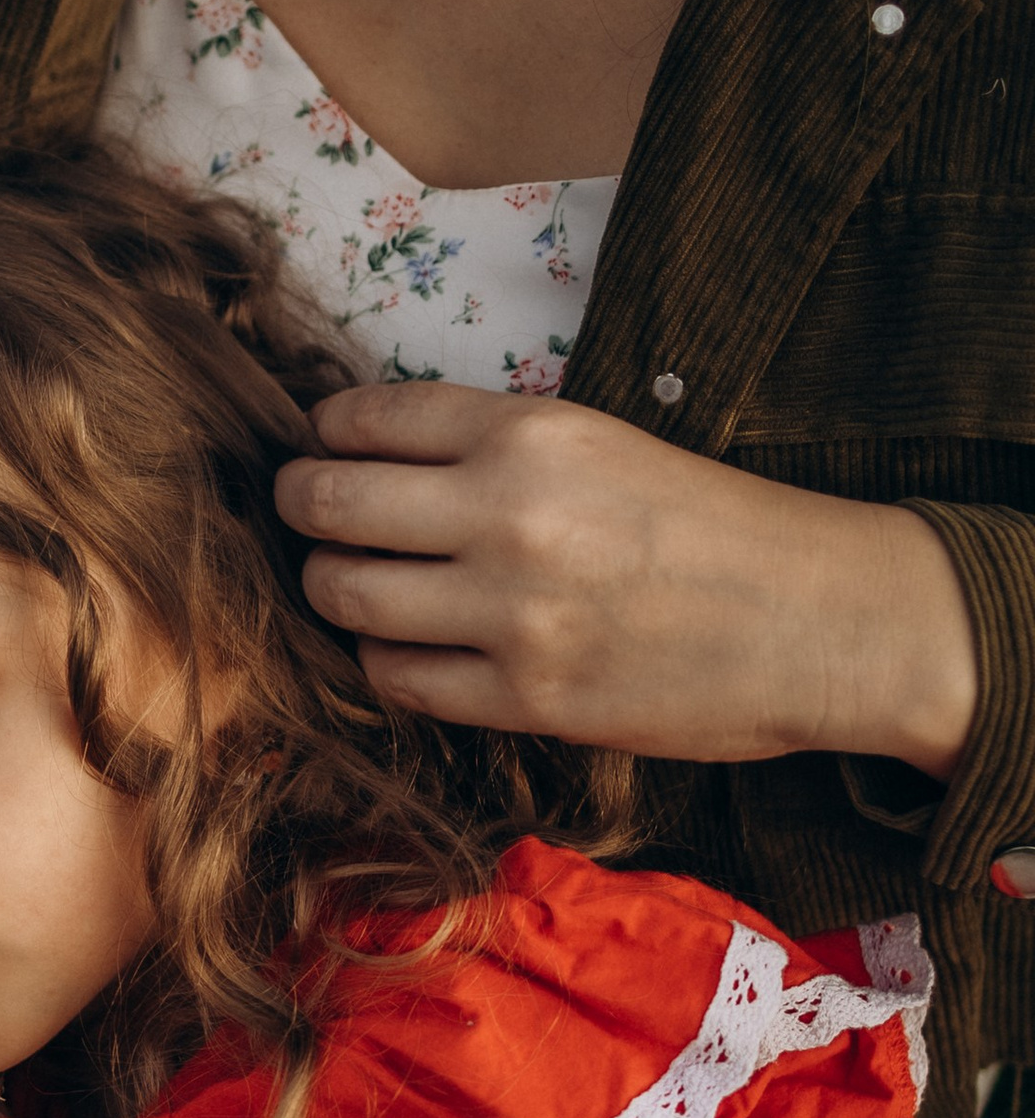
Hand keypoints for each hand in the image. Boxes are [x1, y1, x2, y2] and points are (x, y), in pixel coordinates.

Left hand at [277, 384, 976, 776]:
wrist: (819, 618)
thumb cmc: (710, 522)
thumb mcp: (599, 443)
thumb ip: (487, 447)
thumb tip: (364, 454)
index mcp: (529, 433)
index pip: (362, 418)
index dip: (323, 434)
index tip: (322, 448)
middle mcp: (508, 514)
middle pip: (326, 504)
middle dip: (299, 507)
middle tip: (306, 515)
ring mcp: (512, 614)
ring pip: (345, 595)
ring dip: (333, 589)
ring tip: (355, 583)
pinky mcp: (527, 699)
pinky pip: (397, 678)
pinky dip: (384, 660)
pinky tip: (406, 645)